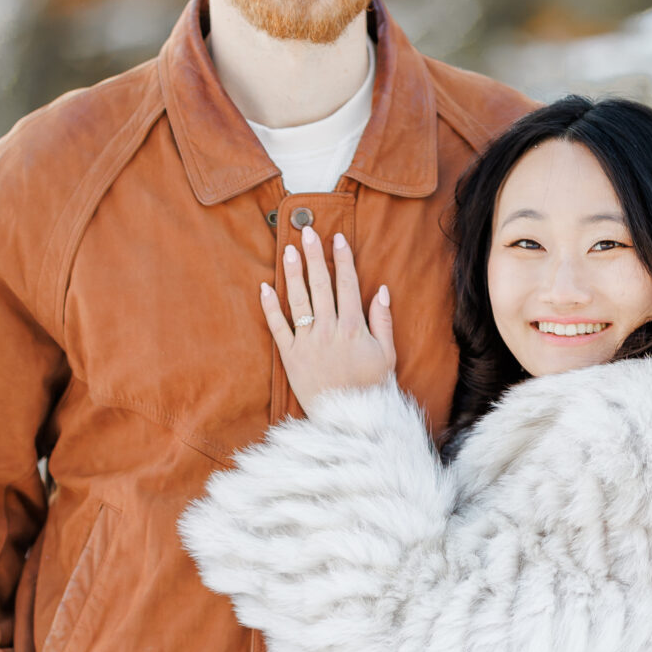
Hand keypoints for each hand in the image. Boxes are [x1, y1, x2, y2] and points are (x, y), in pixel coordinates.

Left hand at [260, 226, 396, 414]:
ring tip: (289, 250)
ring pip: (299, 300)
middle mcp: (329, 330)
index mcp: (354, 328)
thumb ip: (382, 320)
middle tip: (307, 231)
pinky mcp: (291, 358)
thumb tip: (381, 290)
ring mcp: (308, 343)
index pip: (347, 284)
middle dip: (315, 256)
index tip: (336, 238)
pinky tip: (265, 287)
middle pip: (321, 285)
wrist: (349, 420)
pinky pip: (278, 328)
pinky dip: (270, 308)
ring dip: (293, 273)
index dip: (342, 259)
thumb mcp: (386, 354)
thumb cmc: (371, 387)